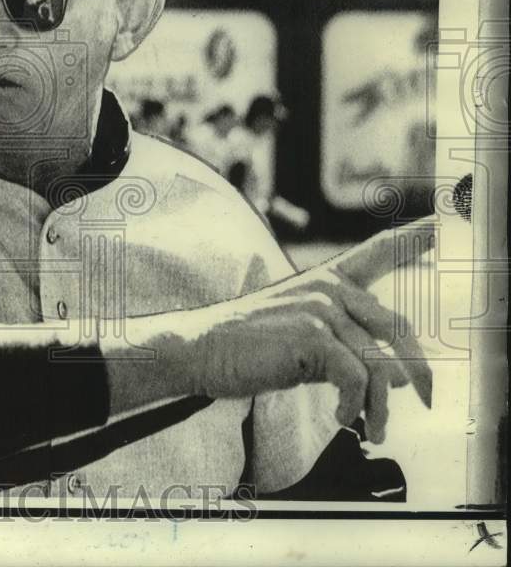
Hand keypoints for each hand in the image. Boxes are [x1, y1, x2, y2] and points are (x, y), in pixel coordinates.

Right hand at [185, 219, 434, 443]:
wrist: (201, 349)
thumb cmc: (250, 347)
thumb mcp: (304, 340)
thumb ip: (350, 348)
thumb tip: (400, 378)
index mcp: (326, 280)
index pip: (378, 252)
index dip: (415, 236)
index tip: (446, 218)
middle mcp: (328, 287)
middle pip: (398, 328)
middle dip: (418, 371)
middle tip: (426, 401)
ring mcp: (321, 307)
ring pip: (379, 365)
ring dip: (380, 407)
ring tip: (373, 430)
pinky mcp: (313, 335)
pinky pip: (357, 379)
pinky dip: (354, 407)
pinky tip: (341, 417)